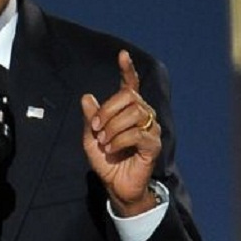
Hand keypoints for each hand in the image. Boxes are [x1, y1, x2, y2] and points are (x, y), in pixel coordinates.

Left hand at [81, 50, 161, 216]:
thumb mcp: (91, 138)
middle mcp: (142, 115)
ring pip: (134, 114)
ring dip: (113, 127)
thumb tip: (86, 97)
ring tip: (104, 141)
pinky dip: (119, 140)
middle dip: (108, 111)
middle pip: (129, 97)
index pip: (130, 85)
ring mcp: (151, 129)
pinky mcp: (153, 145)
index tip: (122, 55)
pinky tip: (111, 149)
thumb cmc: (106, 160)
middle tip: (97, 128)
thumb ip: (90, 118)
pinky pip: (137, 133)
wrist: (116, 185)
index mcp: (127, 110)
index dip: (127, 69)